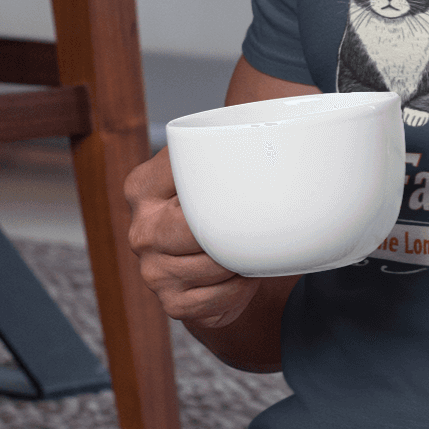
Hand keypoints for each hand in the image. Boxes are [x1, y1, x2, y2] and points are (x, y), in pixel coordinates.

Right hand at [124, 147, 262, 330]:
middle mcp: (140, 228)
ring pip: (207, 268)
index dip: (222, 192)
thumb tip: (288, 124)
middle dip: (231, 230)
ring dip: (240, 261)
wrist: (222, 245)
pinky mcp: (170, 304)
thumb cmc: (228, 192)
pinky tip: (244, 274)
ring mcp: (151, 270)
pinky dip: (238, 291)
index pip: (183, 186)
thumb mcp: (221, 161)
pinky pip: (212, 302)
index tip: (248, 188)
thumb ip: (234, 141)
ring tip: (253, 245)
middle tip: (259, 221)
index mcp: (144, 186)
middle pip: (190, 232)